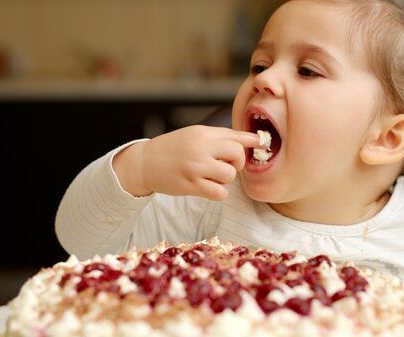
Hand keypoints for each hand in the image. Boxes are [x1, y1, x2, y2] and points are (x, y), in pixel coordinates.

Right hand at [114, 125, 258, 199]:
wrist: (145, 163)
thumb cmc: (175, 148)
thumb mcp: (196, 134)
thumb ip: (223, 136)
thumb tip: (254, 139)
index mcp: (203, 133)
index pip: (236, 136)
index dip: (250, 143)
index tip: (258, 145)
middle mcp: (200, 148)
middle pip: (238, 154)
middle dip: (237, 162)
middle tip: (225, 164)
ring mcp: (195, 167)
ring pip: (230, 175)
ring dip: (225, 178)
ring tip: (211, 175)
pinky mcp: (191, 186)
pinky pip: (220, 193)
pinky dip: (219, 192)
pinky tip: (208, 187)